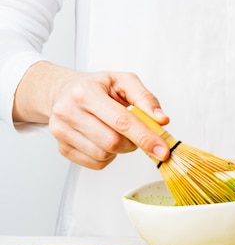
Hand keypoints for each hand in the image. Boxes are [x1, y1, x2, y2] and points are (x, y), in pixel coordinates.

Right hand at [13, 61, 169, 168]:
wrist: (65, 91)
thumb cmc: (97, 87)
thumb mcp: (123, 81)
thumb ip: (145, 98)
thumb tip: (161, 119)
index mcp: (86, 93)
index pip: (121, 121)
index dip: (145, 137)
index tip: (162, 149)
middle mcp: (69, 111)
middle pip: (113, 142)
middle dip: (133, 143)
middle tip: (136, 133)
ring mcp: (62, 131)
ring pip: (104, 155)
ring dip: (120, 150)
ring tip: (116, 132)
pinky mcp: (62, 148)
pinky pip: (96, 164)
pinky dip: (108, 157)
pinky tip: (104, 141)